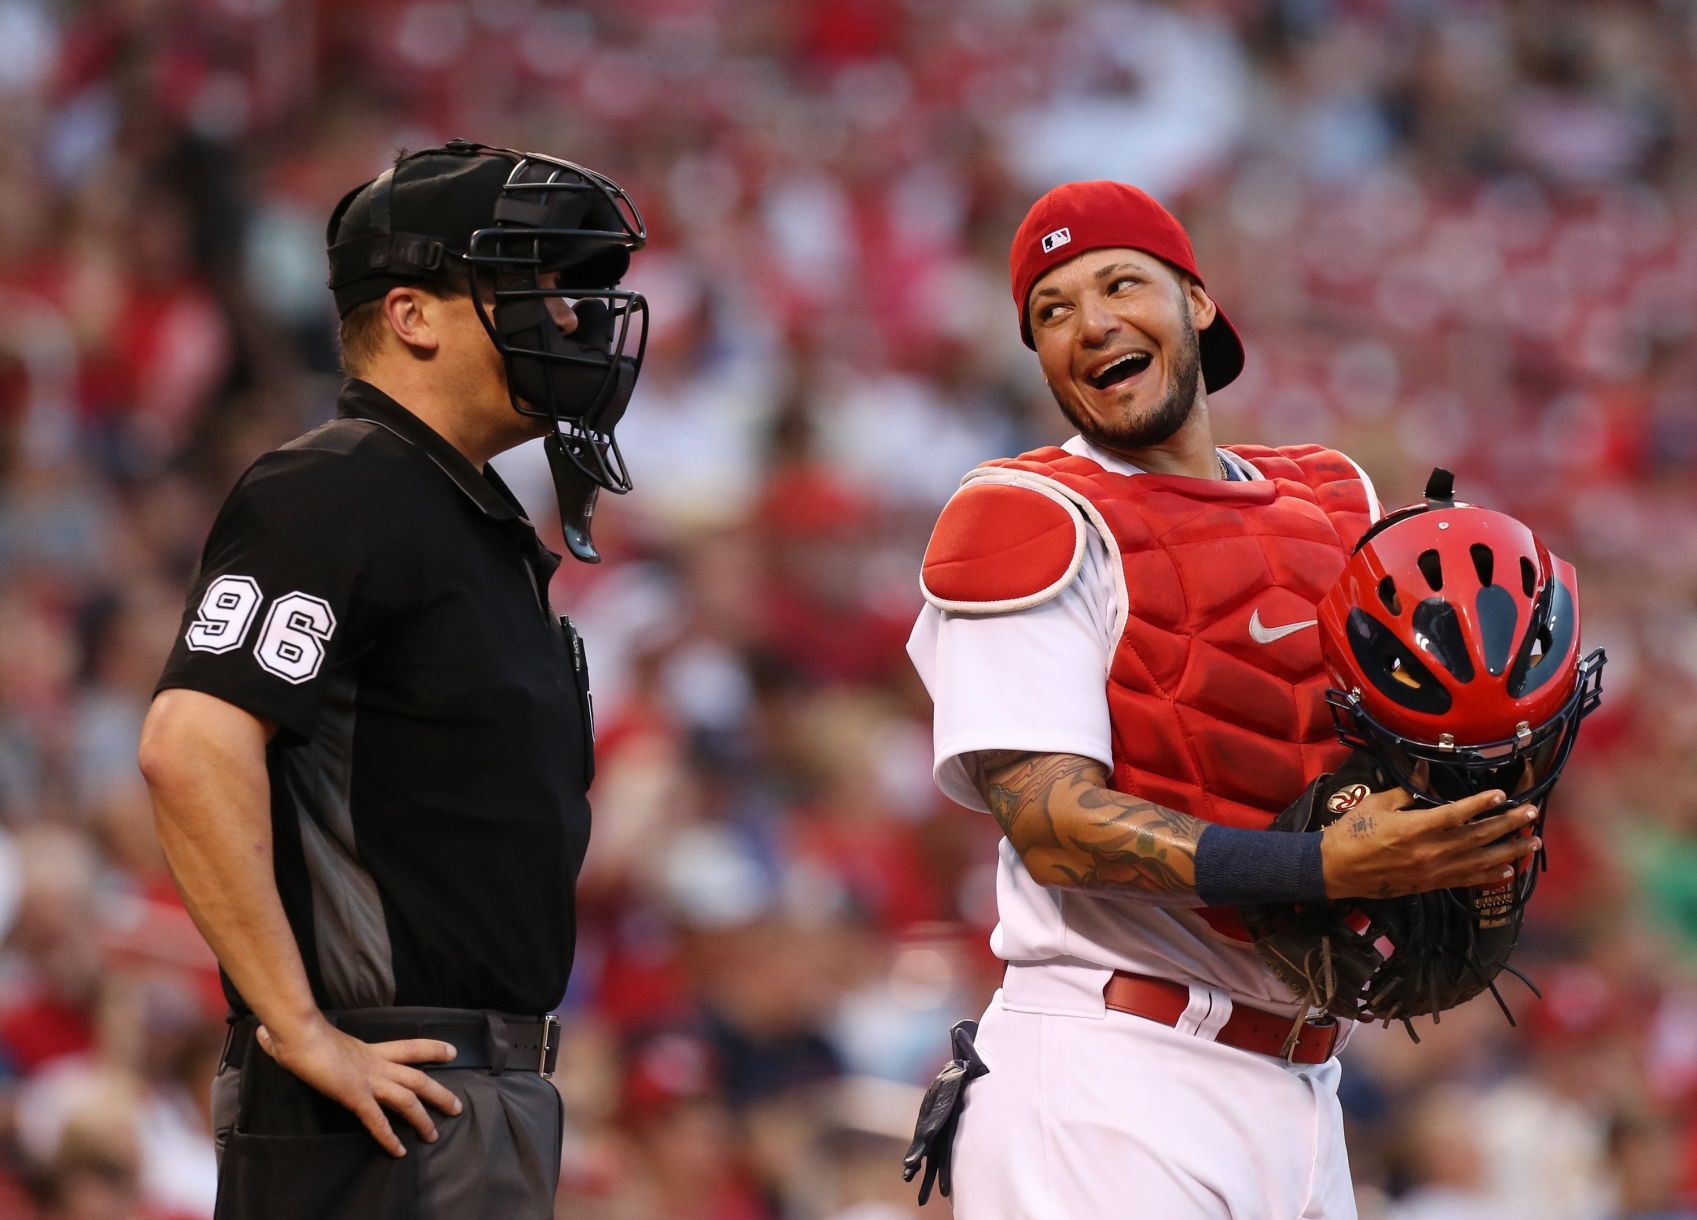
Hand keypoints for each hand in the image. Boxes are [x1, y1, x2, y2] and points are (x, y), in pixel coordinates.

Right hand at [255, 1017, 462, 1155]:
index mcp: (369, 1049)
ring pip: (407, 1099)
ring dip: (422, 1118)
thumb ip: (293, 1038)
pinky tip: (398, 1151)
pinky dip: (388, 1136)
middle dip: (439, 1093)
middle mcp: (375, 1064)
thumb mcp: (305, 1034)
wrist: (298, 1032)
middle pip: (417, 1077)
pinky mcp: (355, 1094)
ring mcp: (367, 1079)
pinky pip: (377, 1119)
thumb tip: (267, 1033)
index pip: (409, 1047)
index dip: (432, 1049)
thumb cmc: (299, 1032)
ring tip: (433, 1135)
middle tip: (457, 1107)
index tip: (452, 1052)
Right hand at [1319, 786, 1539, 900]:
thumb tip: (1426, 772)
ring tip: (1531, 842)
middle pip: (1477, 837)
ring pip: (1479, 860)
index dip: (1481, 804)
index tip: (1501, 795)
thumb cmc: (1352, 832)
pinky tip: (1507, 870)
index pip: (1456, 814)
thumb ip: (1407, 790)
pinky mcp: (1430, 884)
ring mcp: (1432, 871)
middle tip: (1531, 814)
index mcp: (1414, 828)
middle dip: (1508, 824)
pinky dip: (1489, 875)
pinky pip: (1466, 880)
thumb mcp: (1376, 803)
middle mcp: (1429, 851)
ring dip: (1509, 851)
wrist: (1336, 869)